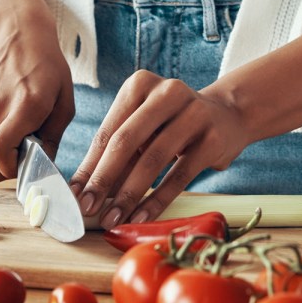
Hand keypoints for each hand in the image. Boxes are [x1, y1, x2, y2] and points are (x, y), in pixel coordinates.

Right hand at [0, 14, 73, 182]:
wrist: (17, 31)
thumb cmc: (46, 64)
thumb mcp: (65, 101)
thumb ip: (53, 137)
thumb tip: (42, 164)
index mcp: (24, 106)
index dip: (14, 170)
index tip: (30, 162)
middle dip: (7, 166)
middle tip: (25, 150)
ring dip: (1, 149)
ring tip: (18, 125)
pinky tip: (7, 113)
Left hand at [69, 70, 250, 228]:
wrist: (228, 114)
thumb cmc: (173, 124)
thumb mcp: (145, 127)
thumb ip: (118, 153)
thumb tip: (85, 190)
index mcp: (140, 84)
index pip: (108, 131)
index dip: (89, 165)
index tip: (73, 194)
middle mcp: (166, 92)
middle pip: (126, 141)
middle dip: (103, 179)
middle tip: (87, 207)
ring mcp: (193, 113)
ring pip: (152, 159)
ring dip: (128, 194)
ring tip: (112, 218)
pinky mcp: (212, 138)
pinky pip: (179, 175)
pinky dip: (157, 200)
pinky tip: (140, 216)